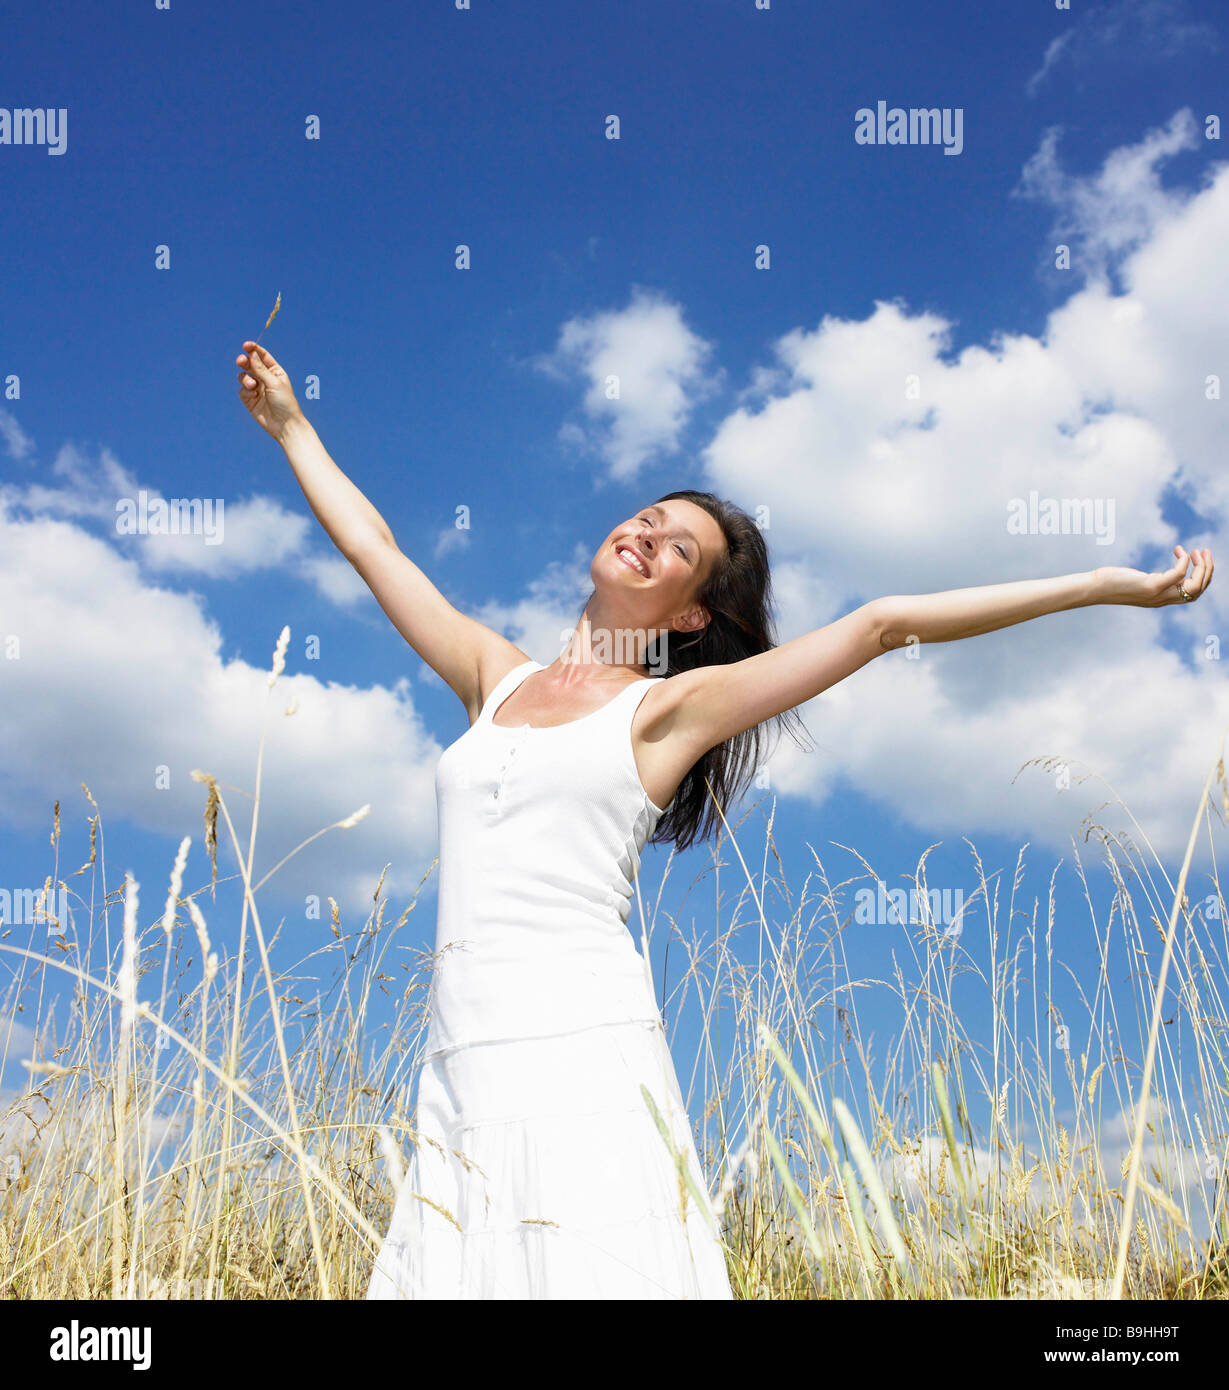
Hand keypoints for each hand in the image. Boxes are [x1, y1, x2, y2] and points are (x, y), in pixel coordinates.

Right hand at [236, 341, 304, 442]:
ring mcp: (257, 389)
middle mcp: (265, 378)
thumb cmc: (285, 403)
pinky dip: (246, 392)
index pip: (262, 356)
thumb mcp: (274, 383)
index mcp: (275, 371)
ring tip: (253, 386)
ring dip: (245, 379)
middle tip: (241, 361)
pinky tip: (254, 397)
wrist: (285, 425)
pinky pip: (242, 391)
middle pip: (250, 364)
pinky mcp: (250, 400)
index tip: (246, 345)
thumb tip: (251, 354)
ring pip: (243, 377)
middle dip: (244, 362)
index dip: (253, 349)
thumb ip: (261, 369)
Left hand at [1096, 546, 1213, 606]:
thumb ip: (1152, 581)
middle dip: (1207, 570)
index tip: (1196, 558)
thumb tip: (1157, 575)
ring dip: (1202, 567)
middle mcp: (1162, 599)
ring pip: (1195, 585)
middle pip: (1198, 590)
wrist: (1093, 589)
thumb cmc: (1110, 583)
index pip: (1193, 594)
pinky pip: (1178, 574)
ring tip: (1198, 551)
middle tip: (1204, 552)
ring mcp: (1158, 594)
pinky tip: (1178, 550)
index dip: (1202, 577)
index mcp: (1161, 599)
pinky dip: (1184, 561)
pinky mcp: (1151, 586)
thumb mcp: (1137, 583)